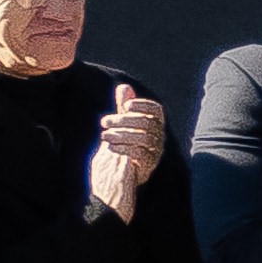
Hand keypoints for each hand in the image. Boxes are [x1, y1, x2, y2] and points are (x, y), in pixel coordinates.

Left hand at [85, 81, 175, 218]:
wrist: (120, 175)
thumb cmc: (123, 144)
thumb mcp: (122, 124)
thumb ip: (124, 107)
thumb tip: (124, 87)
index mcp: (155, 124)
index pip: (156, 110)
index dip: (143, 105)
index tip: (125, 106)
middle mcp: (159, 137)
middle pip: (146, 123)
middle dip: (124, 121)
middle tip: (104, 121)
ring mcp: (156, 151)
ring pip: (143, 138)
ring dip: (121, 135)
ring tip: (103, 136)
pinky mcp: (149, 164)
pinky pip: (140, 154)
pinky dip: (124, 148)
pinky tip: (110, 147)